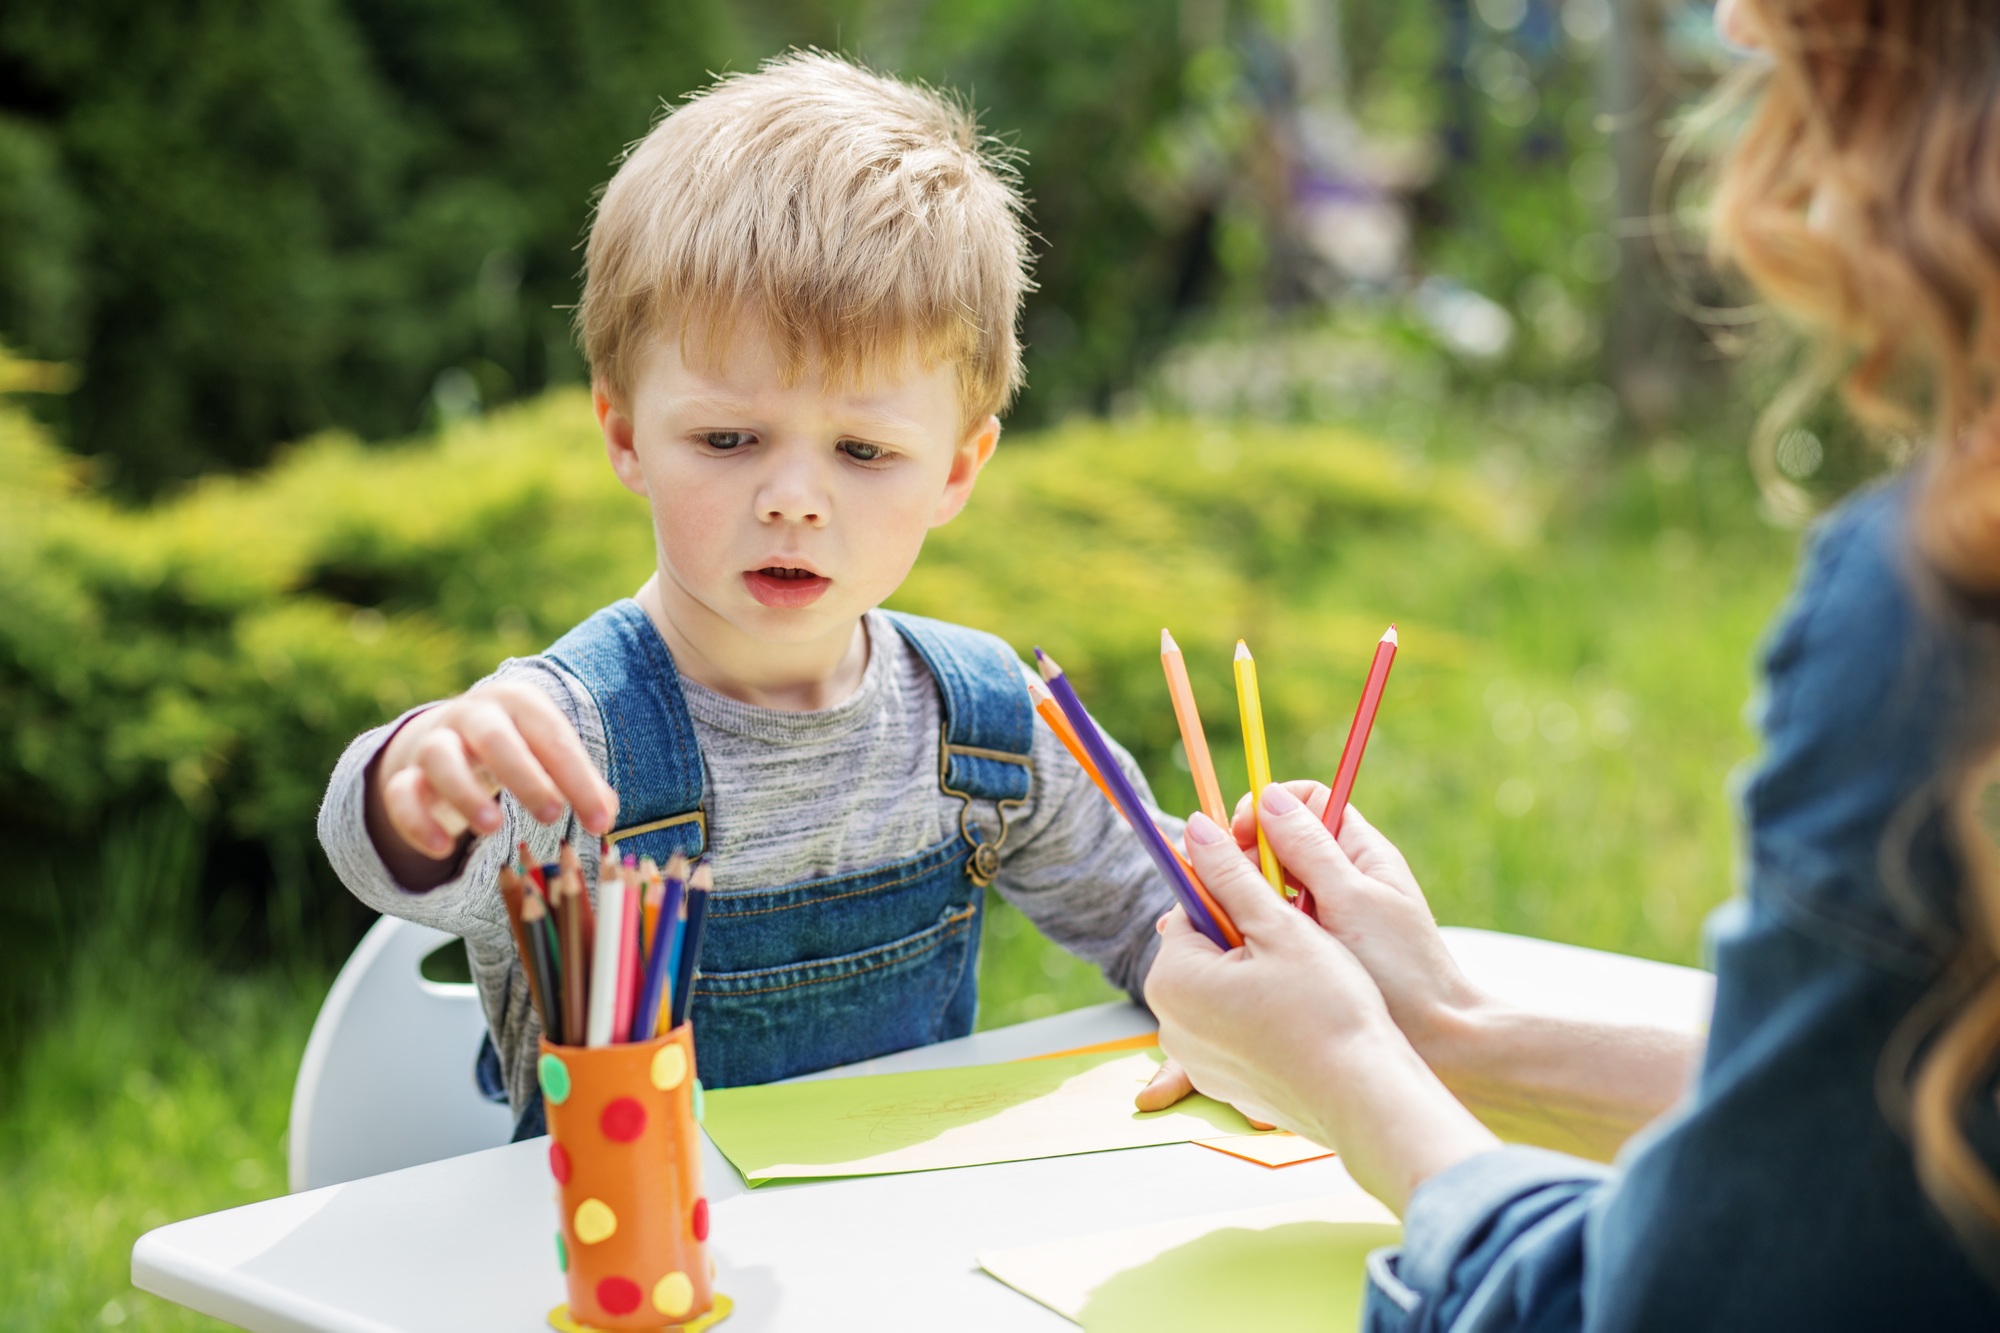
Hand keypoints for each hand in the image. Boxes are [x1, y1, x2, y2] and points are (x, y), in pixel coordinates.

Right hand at [366, 681, 616, 873]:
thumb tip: (605, 814)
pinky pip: (402, 794)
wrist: (451, 734)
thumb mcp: (550, 753)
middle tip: (552, 815)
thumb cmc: (519, 745)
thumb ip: (580, 782)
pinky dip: (417, 822)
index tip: (599, 821)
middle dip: (525, 775)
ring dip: (464, 792)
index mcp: (518, 703)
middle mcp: (473, 716)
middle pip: (494, 737)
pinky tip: (441, 850)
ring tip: (492, 828)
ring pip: (440, 757)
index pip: (551, 737)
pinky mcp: (405, 776)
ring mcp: (434, 742)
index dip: (578, 779)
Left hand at [1143, 810, 1403, 1144]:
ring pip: (1223, 991)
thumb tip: (1196, 828)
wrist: (1365, 1099)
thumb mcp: (1279, 926)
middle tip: (1301, 935)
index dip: (1235, 892)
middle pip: (1204, 952)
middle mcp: (1172, 1026)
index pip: (1190, 909)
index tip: (1277, 891)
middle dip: (1246, 935)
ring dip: (1258, 974)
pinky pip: (1238, 1031)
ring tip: (1311, 978)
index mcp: (1172, 981)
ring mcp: (1199, 1061)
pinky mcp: (1227, 1085)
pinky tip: (1308, 1017)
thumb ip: (1231, 873)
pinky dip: (1265, 1017)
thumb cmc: (1327, 1010)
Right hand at [1232, 781, 1485, 1064]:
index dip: (1267, 807)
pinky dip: (1249, 929)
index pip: (1307, 801)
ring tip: (1214, 921)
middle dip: (1244, 854)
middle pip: (1279, 843)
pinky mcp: (1313, 951)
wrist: (1436, 1041)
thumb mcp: (1352, 901)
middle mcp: (1340, 878)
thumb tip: (1268, 796)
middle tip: (1221, 884)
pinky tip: (1230, 950)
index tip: (1239, 832)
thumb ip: (1309, 849)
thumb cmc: (1401, 969)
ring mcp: (1325, 915)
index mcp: (1359, 852)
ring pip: (1269, 886)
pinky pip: (1271, 926)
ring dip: (1241, 895)